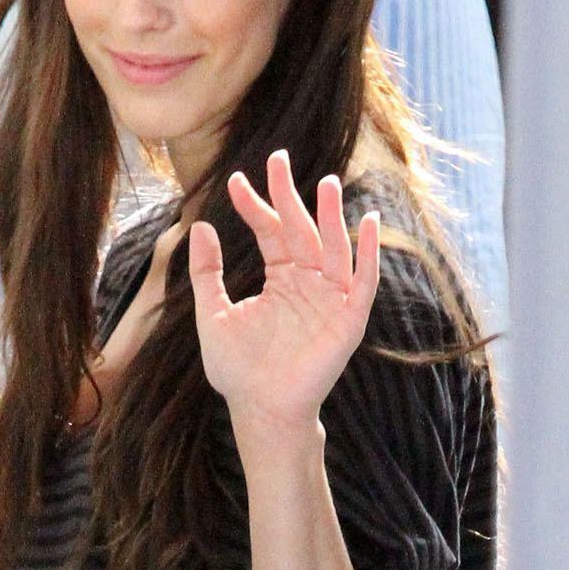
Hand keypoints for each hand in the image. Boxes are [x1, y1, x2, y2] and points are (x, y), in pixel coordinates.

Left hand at [187, 150, 379, 440]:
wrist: (260, 410)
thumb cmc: (238, 370)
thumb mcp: (213, 315)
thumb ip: (207, 274)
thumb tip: (199, 226)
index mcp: (280, 279)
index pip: (271, 231)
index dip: (256, 206)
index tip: (235, 182)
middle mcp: (308, 283)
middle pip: (302, 229)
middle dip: (291, 196)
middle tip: (278, 159)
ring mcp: (330, 299)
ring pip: (334, 247)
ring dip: (332, 216)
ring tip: (327, 183)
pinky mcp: (348, 320)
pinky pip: (362, 281)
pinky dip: (368, 254)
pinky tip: (369, 224)